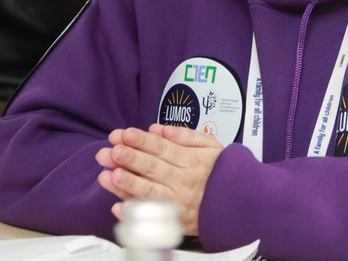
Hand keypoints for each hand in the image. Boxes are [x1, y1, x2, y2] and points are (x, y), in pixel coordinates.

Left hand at [96, 124, 223, 235]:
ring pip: (150, 191)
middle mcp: (183, 180)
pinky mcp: (175, 219)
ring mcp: (178, 201)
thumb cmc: (219, 170)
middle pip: (153, 168)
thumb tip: (157, 128)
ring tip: (109, 175)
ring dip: (128, 183)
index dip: (142, 141)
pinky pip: (153, 215)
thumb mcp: (209, 145)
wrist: (237, 200)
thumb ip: (184, 135)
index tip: (124, 134)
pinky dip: (135, 212)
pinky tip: (118, 206)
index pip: (162, 147)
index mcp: (190, 159)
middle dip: (130, 159)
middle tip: (111, 152)